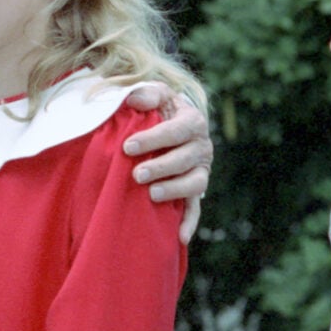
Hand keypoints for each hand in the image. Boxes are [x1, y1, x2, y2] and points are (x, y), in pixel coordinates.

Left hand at [123, 85, 212, 243]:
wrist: (172, 124)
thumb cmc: (159, 109)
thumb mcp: (155, 95)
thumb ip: (147, 93)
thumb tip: (135, 99)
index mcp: (192, 121)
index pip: (178, 130)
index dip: (154, 139)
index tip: (128, 146)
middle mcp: (201, 147)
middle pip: (186, 159)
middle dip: (161, 167)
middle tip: (136, 174)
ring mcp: (200, 171)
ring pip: (195, 184)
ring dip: (175, 190)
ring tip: (152, 194)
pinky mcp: (195, 191)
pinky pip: (195, 209)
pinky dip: (189, 223)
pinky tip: (180, 238)